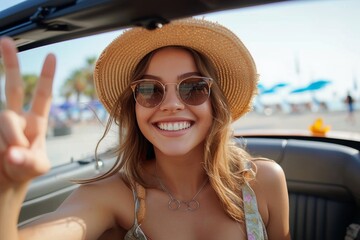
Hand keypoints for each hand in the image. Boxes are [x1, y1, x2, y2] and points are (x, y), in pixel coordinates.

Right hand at [0, 37, 55, 187]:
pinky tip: (3, 152)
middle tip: (6, 42)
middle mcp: (17, 118)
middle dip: (11, 64)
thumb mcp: (37, 168)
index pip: (43, 96)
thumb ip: (29, 161)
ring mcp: (1, 124)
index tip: (52, 56)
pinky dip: (1, 143)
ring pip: (5, 119)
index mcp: (36, 122)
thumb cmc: (26, 171)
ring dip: (10, 138)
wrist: (6, 183)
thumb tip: (12, 153)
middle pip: (13, 87)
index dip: (47, 76)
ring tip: (11, 157)